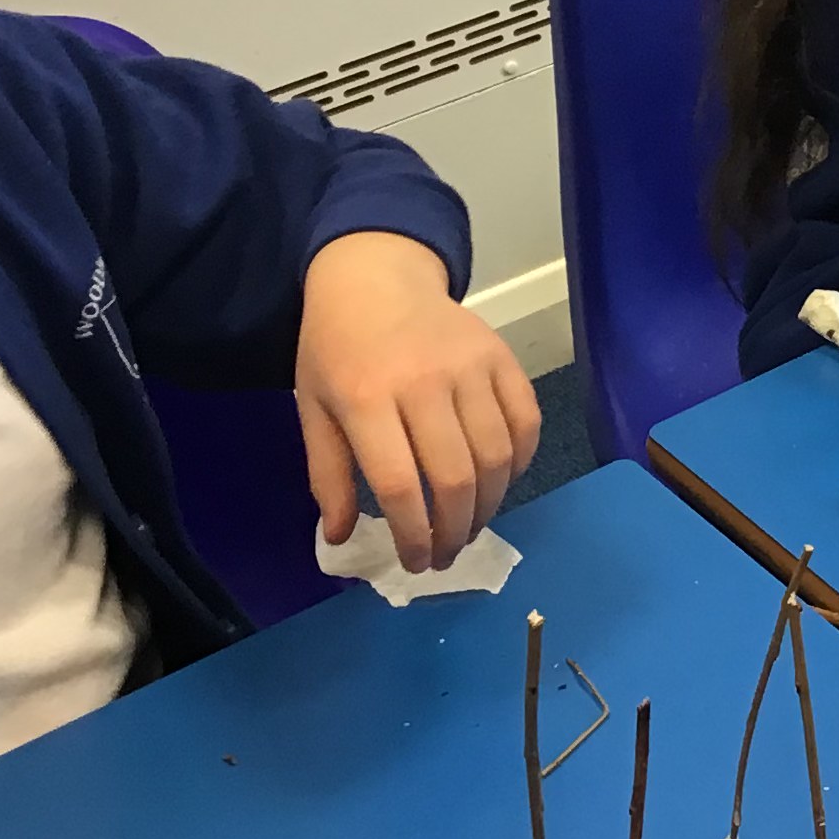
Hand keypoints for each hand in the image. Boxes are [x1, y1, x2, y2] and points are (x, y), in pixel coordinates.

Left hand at [296, 232, 540, 572]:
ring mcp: (470, 366)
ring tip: (470, 526)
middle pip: (454, 477)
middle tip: (444, 554)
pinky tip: (500, 482)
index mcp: (365, 397)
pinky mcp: (502, 356)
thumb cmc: (336, 348)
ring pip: (495, 456)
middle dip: (453, 532)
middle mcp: (423, 381)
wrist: (375, 276)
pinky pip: (525, 422)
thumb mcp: (313, 408)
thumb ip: (327, 475)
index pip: (398, 484)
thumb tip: (341, 538)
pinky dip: (520, 462)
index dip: (412, 534)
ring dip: (488, 506)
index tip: (414, 562)